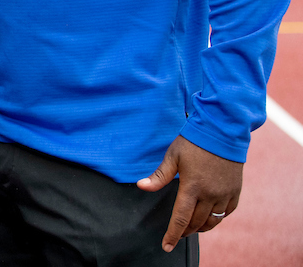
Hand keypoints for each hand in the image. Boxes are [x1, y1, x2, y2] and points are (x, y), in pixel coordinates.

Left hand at [137, 135, 241, 251]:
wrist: (223, 131)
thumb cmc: (194, 142)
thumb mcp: (173, 156)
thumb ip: (159, 175)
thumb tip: (141, 186)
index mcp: (192, 187)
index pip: (181, 218)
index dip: (173, 234)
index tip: (166, 246)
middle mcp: (210, 194)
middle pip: (196, 222)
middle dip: (185, 232)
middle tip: (177, 235)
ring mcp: (224, 194)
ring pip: (213, 221)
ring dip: (201, 227)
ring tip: (192, 229)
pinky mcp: (235, 191)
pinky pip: (227, 212)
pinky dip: (217, 218)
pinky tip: (210, 218)